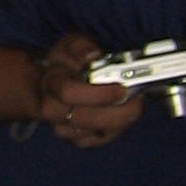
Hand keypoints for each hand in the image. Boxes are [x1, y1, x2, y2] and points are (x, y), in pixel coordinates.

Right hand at [34, 33, 141, 148]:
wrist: (48, 83)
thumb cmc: (64, 63)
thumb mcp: (70, 45)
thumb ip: (81, 47)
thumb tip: (93, 56)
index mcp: (50, 83)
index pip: (69, 93)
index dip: (98, 93)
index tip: (121, 88)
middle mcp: (51, 109)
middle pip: (88, 119)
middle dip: (118, 112)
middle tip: (137, 100)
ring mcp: (62, 128)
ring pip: (96, 132)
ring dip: (120, 121)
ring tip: (132, 106)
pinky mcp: (74, 139)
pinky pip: (99, 140)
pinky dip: (115, 130)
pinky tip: (122, 117)